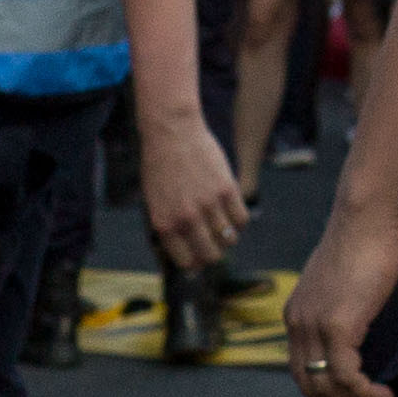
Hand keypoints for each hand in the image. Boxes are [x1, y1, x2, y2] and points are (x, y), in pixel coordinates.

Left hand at [138, 102, 250, 273]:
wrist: (171, 133)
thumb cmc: (160, 168)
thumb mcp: (155, 202)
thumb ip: (170, 228)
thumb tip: (189, 257)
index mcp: (165, 225)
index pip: (187, 261)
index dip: (195, 263)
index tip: (199, 257)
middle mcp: (187, 218)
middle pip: (211, 255)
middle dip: (214, 255)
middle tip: (214, 245)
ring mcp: (208, 204)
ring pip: (229, 239)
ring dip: (228, 238)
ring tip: (223, 226)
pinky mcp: (226, 189)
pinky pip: (241, 219)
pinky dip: (239, 222)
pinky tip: (232, 213)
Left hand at [285, 190, 397, 396]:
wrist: (367, 214)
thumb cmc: (366, 243)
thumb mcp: (346, 284)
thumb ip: (343, 310)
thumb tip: (357, 326)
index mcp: (296, 317)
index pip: (302, 372)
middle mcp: (297, 325)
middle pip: (309, 388)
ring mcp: (314, 326)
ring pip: (326, 387)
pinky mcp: (337, 325)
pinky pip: (345, 375)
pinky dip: (362, 392)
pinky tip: (383, 394)